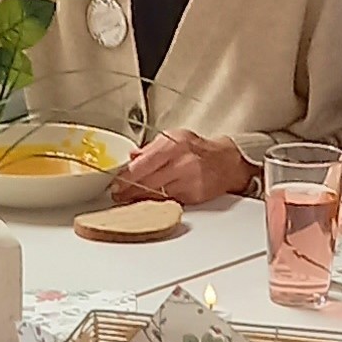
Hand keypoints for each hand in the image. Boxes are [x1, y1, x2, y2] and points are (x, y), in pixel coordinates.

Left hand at [115, 128, 252, 206]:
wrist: (227, 161)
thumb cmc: (198, 149)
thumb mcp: (174, 138)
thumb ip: (151, 149)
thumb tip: (130, 157)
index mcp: (173, 145)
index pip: (142, 164)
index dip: (125, 177)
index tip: (114, 184)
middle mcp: (181, 162)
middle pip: (147, 181)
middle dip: (128, 190)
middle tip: (117, 195)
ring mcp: (188, 180)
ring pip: (156, 194)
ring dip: (139, 199)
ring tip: (128, 200)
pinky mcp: (193, 195)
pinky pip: (168, 201)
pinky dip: (155, 203)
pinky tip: (147, 203)